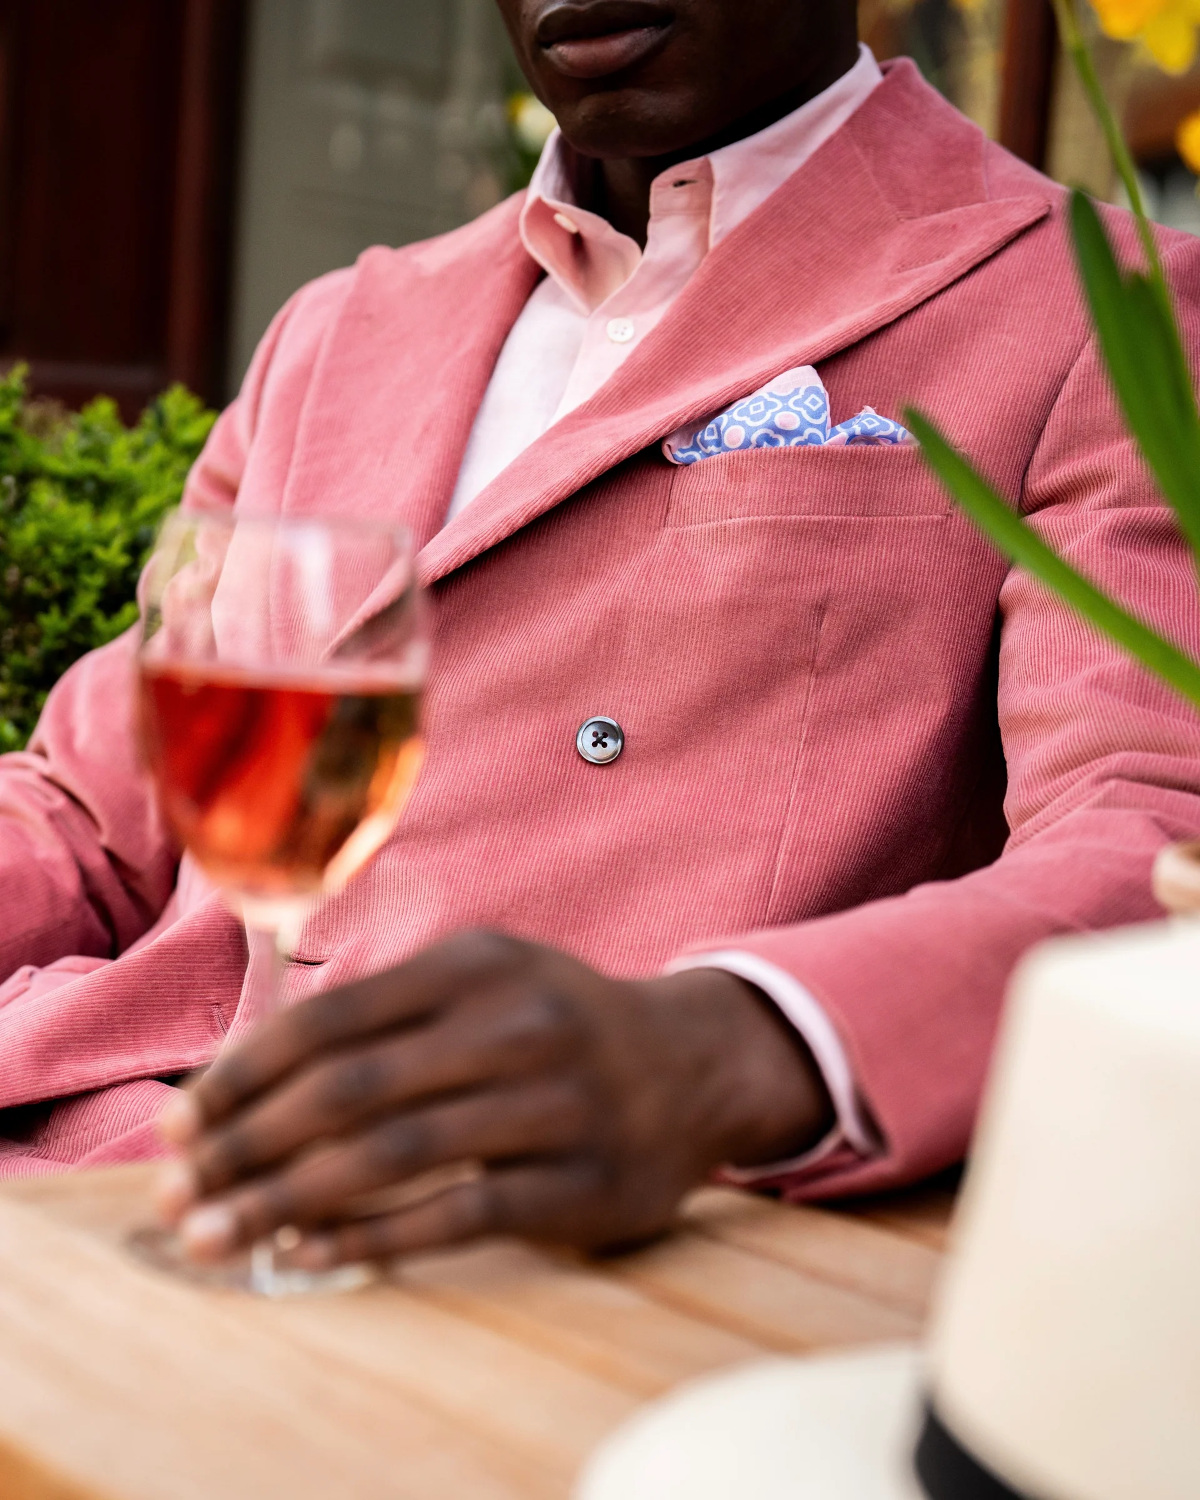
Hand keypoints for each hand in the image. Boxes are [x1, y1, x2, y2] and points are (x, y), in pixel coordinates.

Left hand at [156, 930, 834, 1268]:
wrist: (694, 1063)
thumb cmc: (553, 1024)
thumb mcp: (480, 982)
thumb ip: (381, 1018)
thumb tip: (241, 1080)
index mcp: (474, 964)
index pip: (329, 1020)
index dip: (241, 1075)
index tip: (178, 1126)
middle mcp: (516, 1023)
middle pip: (349, 1091)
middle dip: (245, 1147)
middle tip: (178, 1196)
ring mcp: (558, 1103)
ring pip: (395, 1155)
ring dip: (287, 1201)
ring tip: (216, 1237)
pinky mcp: (587, 1183)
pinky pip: (460, 1215)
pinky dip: (372, 1238)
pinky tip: (306, 1254)